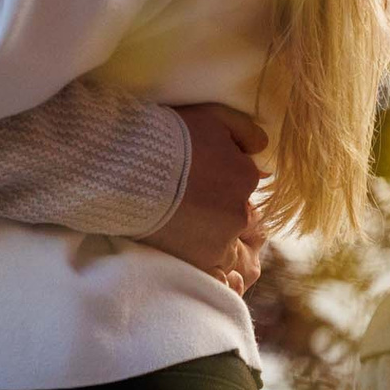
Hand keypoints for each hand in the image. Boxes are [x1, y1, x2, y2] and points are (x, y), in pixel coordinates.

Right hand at [140, 103, 272, 293]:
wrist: (126, 167)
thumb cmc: (167, 137)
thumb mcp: (213, 118)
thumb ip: (245, 132)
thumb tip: (262, 149)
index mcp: (246, 177)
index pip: (242, 185)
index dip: (221, 181)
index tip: (198, 179)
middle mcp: (240, 213)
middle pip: (236, 216)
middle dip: (217, 210)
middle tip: (186, 201)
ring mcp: (220, 242)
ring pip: (226, 246)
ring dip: (209, 238)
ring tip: (179, 223)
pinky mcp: (198, 263)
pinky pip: (214, 272)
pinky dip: (202, 261)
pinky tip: (183, 246)